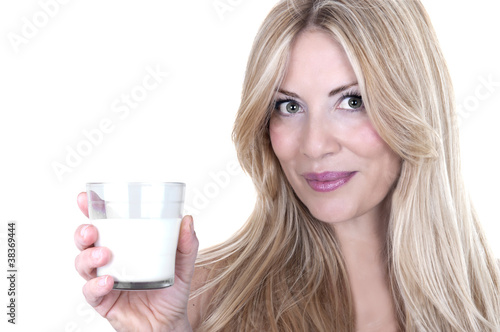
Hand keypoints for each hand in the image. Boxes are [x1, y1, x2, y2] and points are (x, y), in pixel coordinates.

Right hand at [74, 192, 197, 331]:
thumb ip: (186, 243)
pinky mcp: (103, 301)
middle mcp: (110, 260)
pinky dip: (96, 284)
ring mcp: (104, 279)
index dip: (91, 210)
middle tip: (92, 230)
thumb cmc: (172, 291)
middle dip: (83, 232)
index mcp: (125, 245)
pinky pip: (91, 291)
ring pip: (82, 263)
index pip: (104, 224)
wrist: (169, 323)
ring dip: (88, 256)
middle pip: (85, 241)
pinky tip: (108, 280)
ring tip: (104, 254)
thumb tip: (187, 220)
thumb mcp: (183, 264)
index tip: (86, 198)